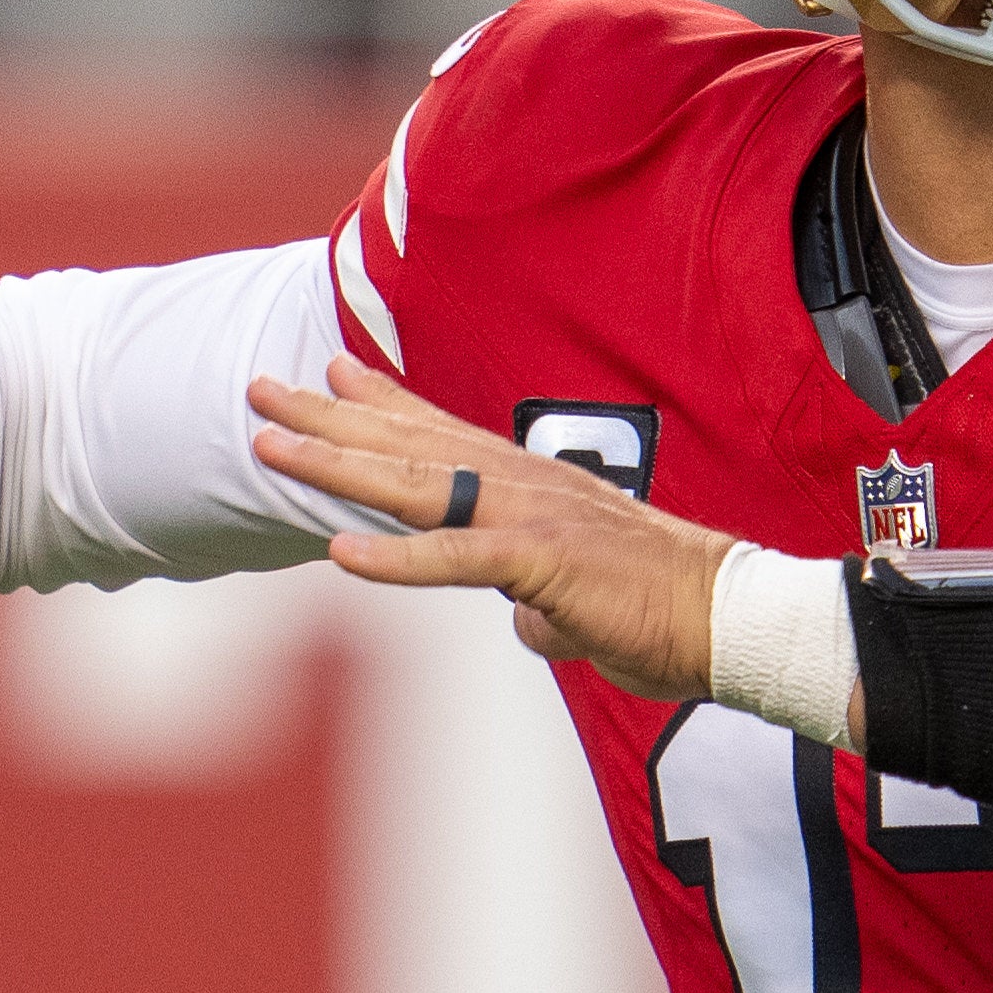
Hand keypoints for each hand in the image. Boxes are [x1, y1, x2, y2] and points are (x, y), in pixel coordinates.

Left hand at [250, 359, 730, 702]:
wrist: (732, 620)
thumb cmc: (662, 614)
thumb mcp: (578, 602)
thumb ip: (539, 598)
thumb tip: (524, 617)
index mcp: (532, 488)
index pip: (444, 436)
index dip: (384, 402)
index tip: (330, 372)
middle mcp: (524, 487)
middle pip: (410, 445)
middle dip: (328, 417)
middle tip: (260, 387)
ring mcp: (532, 517)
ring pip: (416, 486)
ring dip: (337, 465)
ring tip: (269, 446)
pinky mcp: (546, 561)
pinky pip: (458, 559)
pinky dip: (396, 558)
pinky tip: (340, 553)